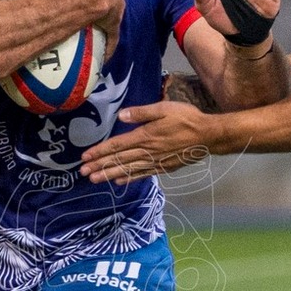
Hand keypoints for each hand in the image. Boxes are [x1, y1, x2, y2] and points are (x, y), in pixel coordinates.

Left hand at [79, 102, 219, 183]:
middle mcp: (148, 151)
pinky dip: (129, 178)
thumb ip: (142, 113)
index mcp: (146, 136)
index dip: (100, 151)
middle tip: (83, 172)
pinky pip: (142, 174)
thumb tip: (121, 116)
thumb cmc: (186, 118)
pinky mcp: (163, 167)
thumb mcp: (164, 108)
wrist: (208, 136)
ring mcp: (155, 161)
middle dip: (99, 165)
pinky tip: (118, 181)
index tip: (85, 157)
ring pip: (128, 169)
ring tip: (94, 179)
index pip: (117, 145)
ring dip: (109, 174)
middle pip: (119, 159)